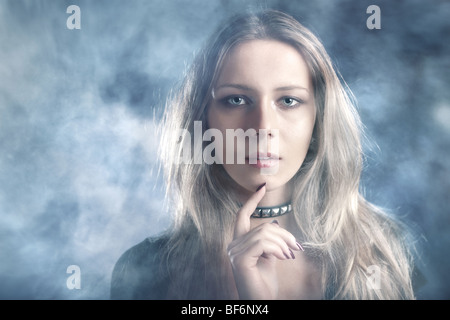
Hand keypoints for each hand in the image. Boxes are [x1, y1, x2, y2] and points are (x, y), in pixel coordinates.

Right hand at [227, 184, 301, 298]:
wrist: (261, 302)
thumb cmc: (264, 285)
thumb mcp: (270, 258)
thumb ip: (270, 242)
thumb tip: (275, 223)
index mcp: (238, 243)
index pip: (242, 216)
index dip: (252, 201)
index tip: (262, 188)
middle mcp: (233, 246)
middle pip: (262, 226)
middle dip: (284, 235)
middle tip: (297, 248)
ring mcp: (234, 252)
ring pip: (264, 234)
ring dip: (283, 243)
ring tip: (291, 255)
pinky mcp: (240, 259)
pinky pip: (262, 243)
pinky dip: (277, 249)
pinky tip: (284, 257)